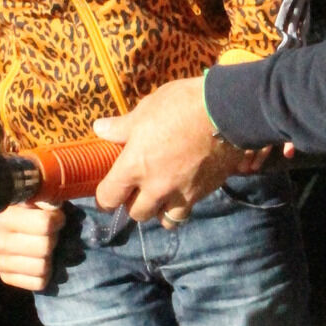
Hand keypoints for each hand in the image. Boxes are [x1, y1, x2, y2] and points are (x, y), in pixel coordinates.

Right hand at [0, 201, 64, 290]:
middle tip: (51, 233)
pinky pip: (38, 283)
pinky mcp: (5, 277)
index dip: (57, 220)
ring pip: (42, 268)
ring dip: (50, 258)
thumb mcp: (28, 198)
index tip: (56, 217)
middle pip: (45, 247)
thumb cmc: (17, 210)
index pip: (44, 224)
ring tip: (44, 248)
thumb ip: (44, 199)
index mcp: (4, 216)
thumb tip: (58, 206)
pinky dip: (45, 274)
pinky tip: (40, 261)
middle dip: (54, 239)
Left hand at [93, 76, 260, 223]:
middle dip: (134, 205)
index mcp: (135, 166)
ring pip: (166, 220)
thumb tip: (99, 129)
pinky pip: (189, 208)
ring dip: (161, 211)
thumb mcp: (146, 109)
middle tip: (137, 191)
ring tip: (163, 196)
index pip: (108, 197)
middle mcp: (156, 187)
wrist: (226, 112)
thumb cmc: (180, 106)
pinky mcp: (204, 192)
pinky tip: (185, 187)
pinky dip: (184, 204)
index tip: (107, 195)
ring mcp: (182, 193)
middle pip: (137, 214)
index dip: (104, 199)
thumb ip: (122, 127)